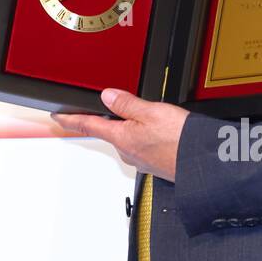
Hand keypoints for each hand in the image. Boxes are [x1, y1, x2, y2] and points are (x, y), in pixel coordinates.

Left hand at [51, 87, 187, 181]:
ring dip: (135, 127)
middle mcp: (128, 152)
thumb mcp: (152, 112)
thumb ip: (127, 104)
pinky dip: (148, 136)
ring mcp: (141, 160)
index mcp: (122, 137)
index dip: (69, 120)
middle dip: (115, 118)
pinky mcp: (154, 164)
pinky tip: (162, 131)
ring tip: (153, 118)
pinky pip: (144, 145)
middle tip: (124, 105)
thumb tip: (107, 96)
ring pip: (130, 138)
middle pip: (111, 131)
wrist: (204, 164)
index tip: (57, 117)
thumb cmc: (181, 141)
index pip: (88, 126)